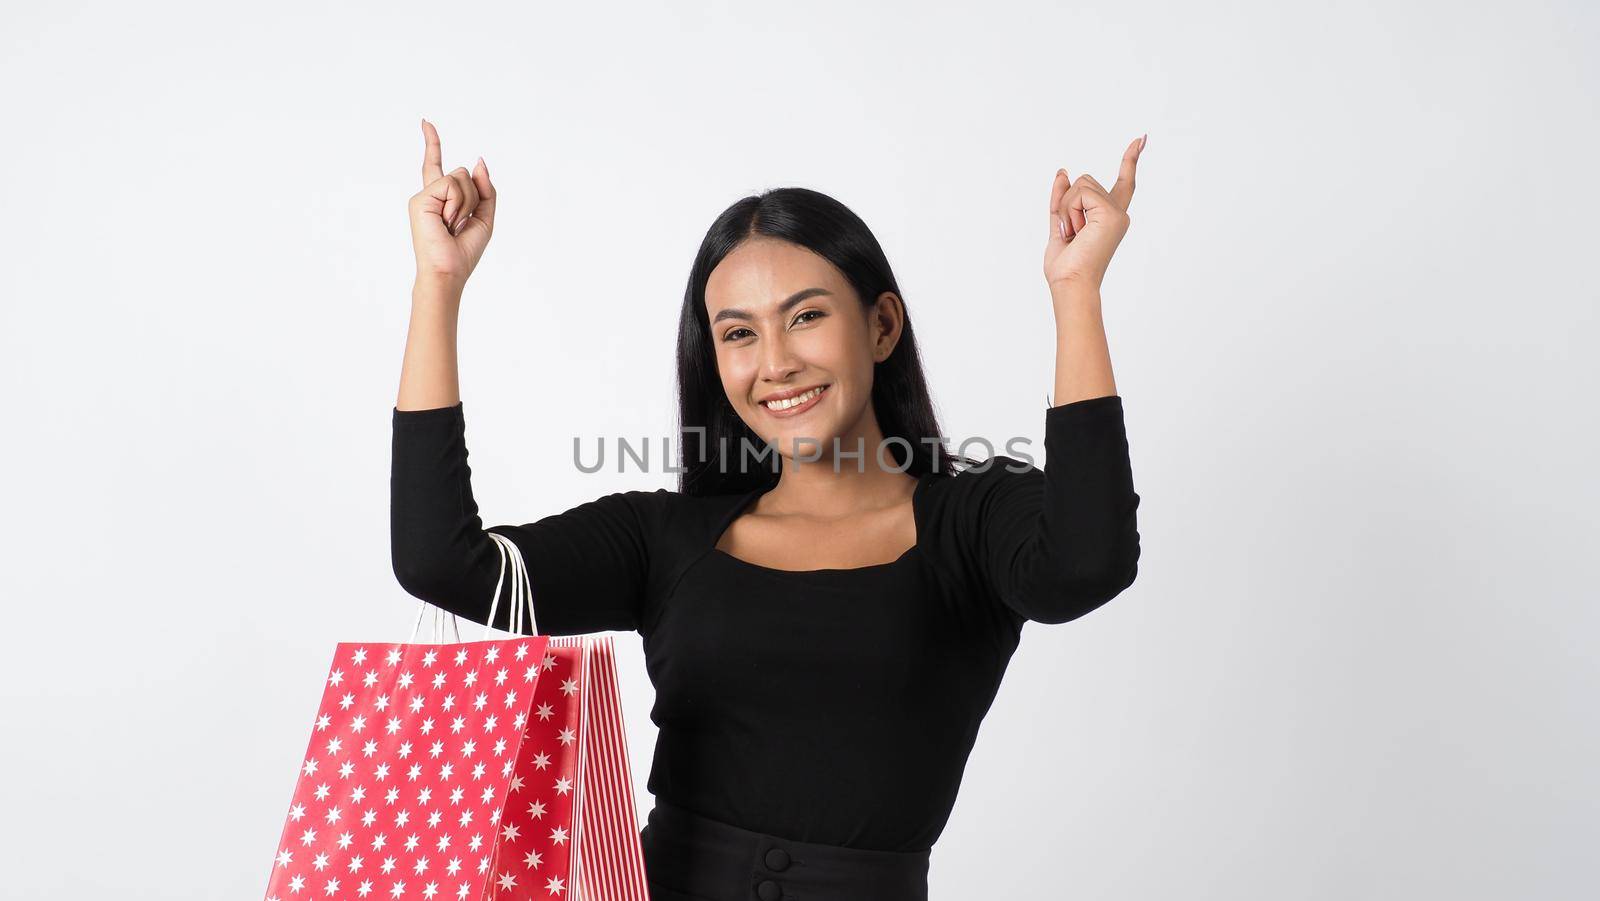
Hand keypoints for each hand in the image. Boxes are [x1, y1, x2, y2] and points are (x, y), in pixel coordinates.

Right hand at [408, 119, 496, 290]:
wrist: (449, 270)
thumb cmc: (464, 250)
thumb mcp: (484, 217)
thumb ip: (485, 189)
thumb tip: (478, 161)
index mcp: (441, 199)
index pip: (436, 165)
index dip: (432, 143)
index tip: (425, 122)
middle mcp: (430, 195)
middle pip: (464, 174)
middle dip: (474, 197)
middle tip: (460, 224)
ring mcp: (423, 196)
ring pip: (460, 178)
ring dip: (466, 204)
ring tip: (453, 225)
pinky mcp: (420, 199)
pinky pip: (452, 186)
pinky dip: (458, 205)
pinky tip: (447, 222)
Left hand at [1043, 134, 1143, 291]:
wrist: (1071, 284)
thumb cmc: (1066, 265)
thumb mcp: (1059, 223)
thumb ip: (1062, 198)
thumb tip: (1063, 171)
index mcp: (1109, 217)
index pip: (1123, 182)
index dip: (1131, 160)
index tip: (1142, 139)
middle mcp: (1118, 213)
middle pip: (1085, 180)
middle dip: (1066, 202)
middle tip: (1069, 232)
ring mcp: (1118, 213)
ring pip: (1081, 183)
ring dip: (1066, 208)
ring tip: (1073, 234)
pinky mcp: (1113, 213)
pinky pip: (1080, 193)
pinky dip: (1069, 211)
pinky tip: (1076, 231)